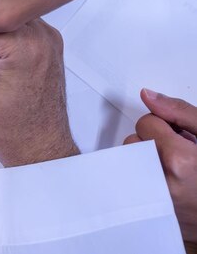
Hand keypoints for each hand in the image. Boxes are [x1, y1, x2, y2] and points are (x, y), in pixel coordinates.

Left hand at [124, 90, 196, 242]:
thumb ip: (180, 113)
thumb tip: (147, 95)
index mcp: (179, 161)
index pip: (146, 123)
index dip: (164, 125)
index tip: (180, 135)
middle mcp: (162, 183)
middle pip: (133, 143)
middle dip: (153, 142)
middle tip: (180, 152)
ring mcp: (155, 201)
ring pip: (129, 163)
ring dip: (147, 160)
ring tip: (176, 168)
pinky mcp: (151, 213)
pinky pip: (130, 185)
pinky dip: (144, 178)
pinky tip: (169, 182)